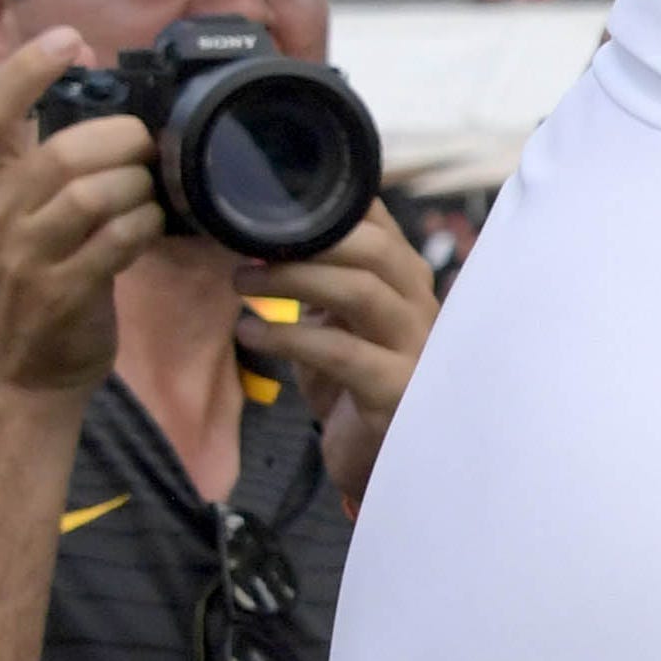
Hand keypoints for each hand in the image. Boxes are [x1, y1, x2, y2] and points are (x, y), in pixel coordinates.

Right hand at [0, 32, 160, 401]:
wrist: (19, 375)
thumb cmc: (32, 285)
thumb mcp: (18, 217)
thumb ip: (47, 163)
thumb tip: (99, 92)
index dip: (26, 69)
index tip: (69, 40)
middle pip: (60, 151)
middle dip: (119, 139)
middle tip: (147, 145)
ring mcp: (24, 258)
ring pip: (90, 194)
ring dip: (137, 186)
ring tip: (151, 191)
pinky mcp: (60, 294)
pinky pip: (115, 242)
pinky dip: (145, 226)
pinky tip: (152, 226)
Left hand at [236, 204, 440, 507]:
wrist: (379, 458)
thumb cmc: (352, 383)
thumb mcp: (334, 320)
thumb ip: (318, 276)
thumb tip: (258, 229)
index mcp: (404, 280)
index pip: (379, 222)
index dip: (328, 204)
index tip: (266, 202)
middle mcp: (420, 306)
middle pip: (376, 250)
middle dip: (307, 241)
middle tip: (244, 247)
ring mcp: (415, 349)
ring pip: (362, 292)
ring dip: (294, 280)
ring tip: (240, 282)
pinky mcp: (396, 391)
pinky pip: (341, 354)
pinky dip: (287, 339)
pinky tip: (250, 335)